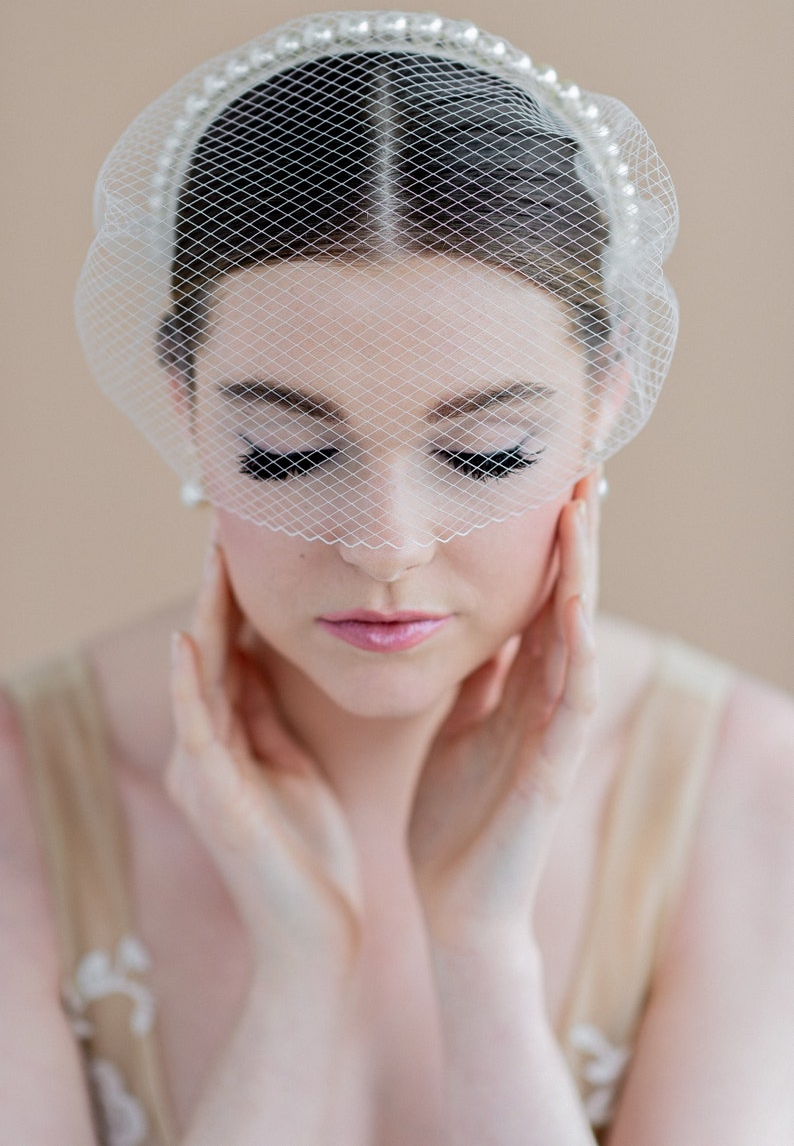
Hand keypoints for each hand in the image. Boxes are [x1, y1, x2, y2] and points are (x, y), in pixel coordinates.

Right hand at [166, 537, 361, 973]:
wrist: (321, 941)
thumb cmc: (315, 856)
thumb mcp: (295, 769)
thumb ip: (274, 719)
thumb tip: (271, 661)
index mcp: (229, 743)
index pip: (231, 654)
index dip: (240, 597)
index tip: (259, 541)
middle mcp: (206, 752)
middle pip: (209, 653)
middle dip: (219, 591)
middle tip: (229, 526)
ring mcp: (205, 776)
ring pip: (198, 679)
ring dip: (204, 617)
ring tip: (213, 558)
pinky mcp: (216, 802)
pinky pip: (198, 731)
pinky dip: (190, 684)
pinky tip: (192, 639)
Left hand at [408, 472, 600, 950]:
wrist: (452, 903)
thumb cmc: (452, 817)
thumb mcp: (457, 726)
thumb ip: (475, 678)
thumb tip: (473, 626)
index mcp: (516, 688)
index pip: (540, 599)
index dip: (548, 543)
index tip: (551, 481)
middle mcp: (542, 700)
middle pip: (566, 603)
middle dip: (576, 539)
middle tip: (584, 469)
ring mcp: (551, 732)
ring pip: (574, 637)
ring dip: (581, 574)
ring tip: (584, 511)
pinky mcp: (549, 769)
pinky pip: (566, 701)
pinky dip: (573, 651)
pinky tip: (573, 605)